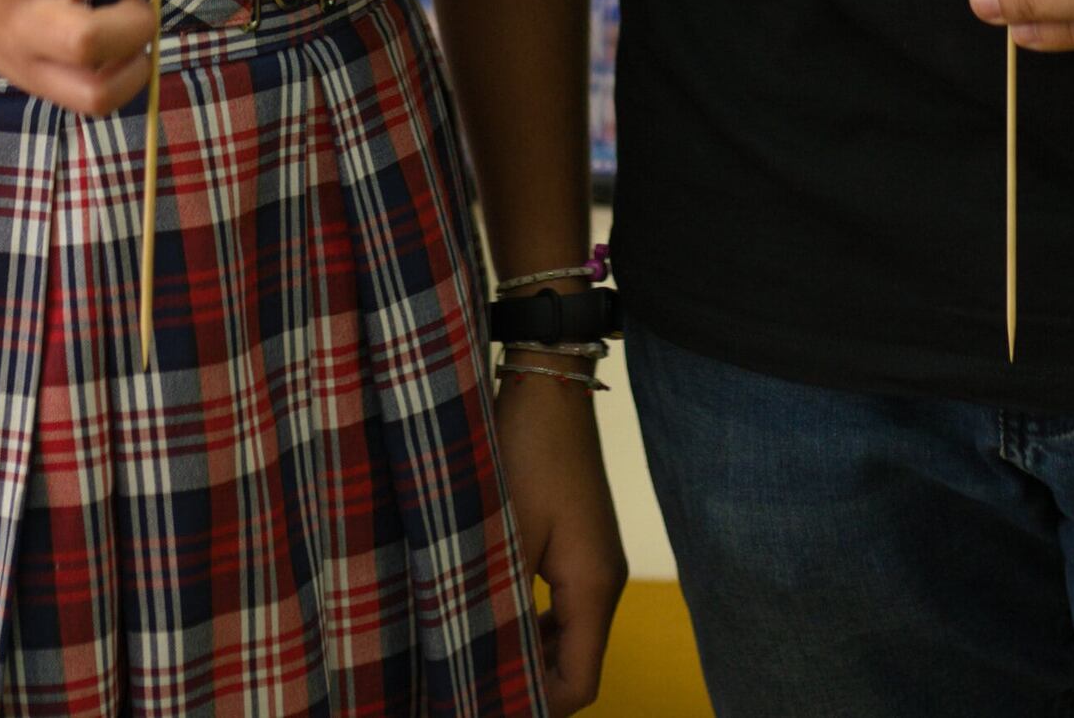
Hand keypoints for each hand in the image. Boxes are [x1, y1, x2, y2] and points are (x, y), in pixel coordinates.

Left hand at [496, 368, 623, 706]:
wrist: (546, 387)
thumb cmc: (525, 452)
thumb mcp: (502, 533)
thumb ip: (497, 603)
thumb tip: (482, 660)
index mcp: (592, 587)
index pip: (580, 683)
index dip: (537, 705)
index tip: (483, 699)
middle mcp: (602, 582)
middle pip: (577, 667)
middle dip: (530, 684)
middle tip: (471, 682)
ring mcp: (594, 563)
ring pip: (569, 639)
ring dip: (530, 654)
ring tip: (474, 654)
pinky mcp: (580, 546)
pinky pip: (564, 608)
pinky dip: (533, 625)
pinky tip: (493, 614)